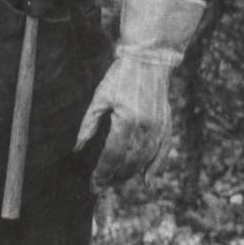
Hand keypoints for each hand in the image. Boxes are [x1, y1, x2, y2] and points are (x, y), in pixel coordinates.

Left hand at [73, 51, 172, 187]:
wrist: (149, 59)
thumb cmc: (120, 77)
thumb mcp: (99, 98)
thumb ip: (88, 125)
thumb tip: (77, 149)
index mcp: (127, 122)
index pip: (112, 157)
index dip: (102, 173)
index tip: (93, 185)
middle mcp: (146, 129)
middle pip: (129, 163)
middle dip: (115, 177)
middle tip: (102, 184)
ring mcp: (159, 128)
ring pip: (145, 161)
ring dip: (131, 173)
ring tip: (117, 181)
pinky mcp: (166, 125)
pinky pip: (162, 152)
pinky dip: (156, 167)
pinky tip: (147, 179)